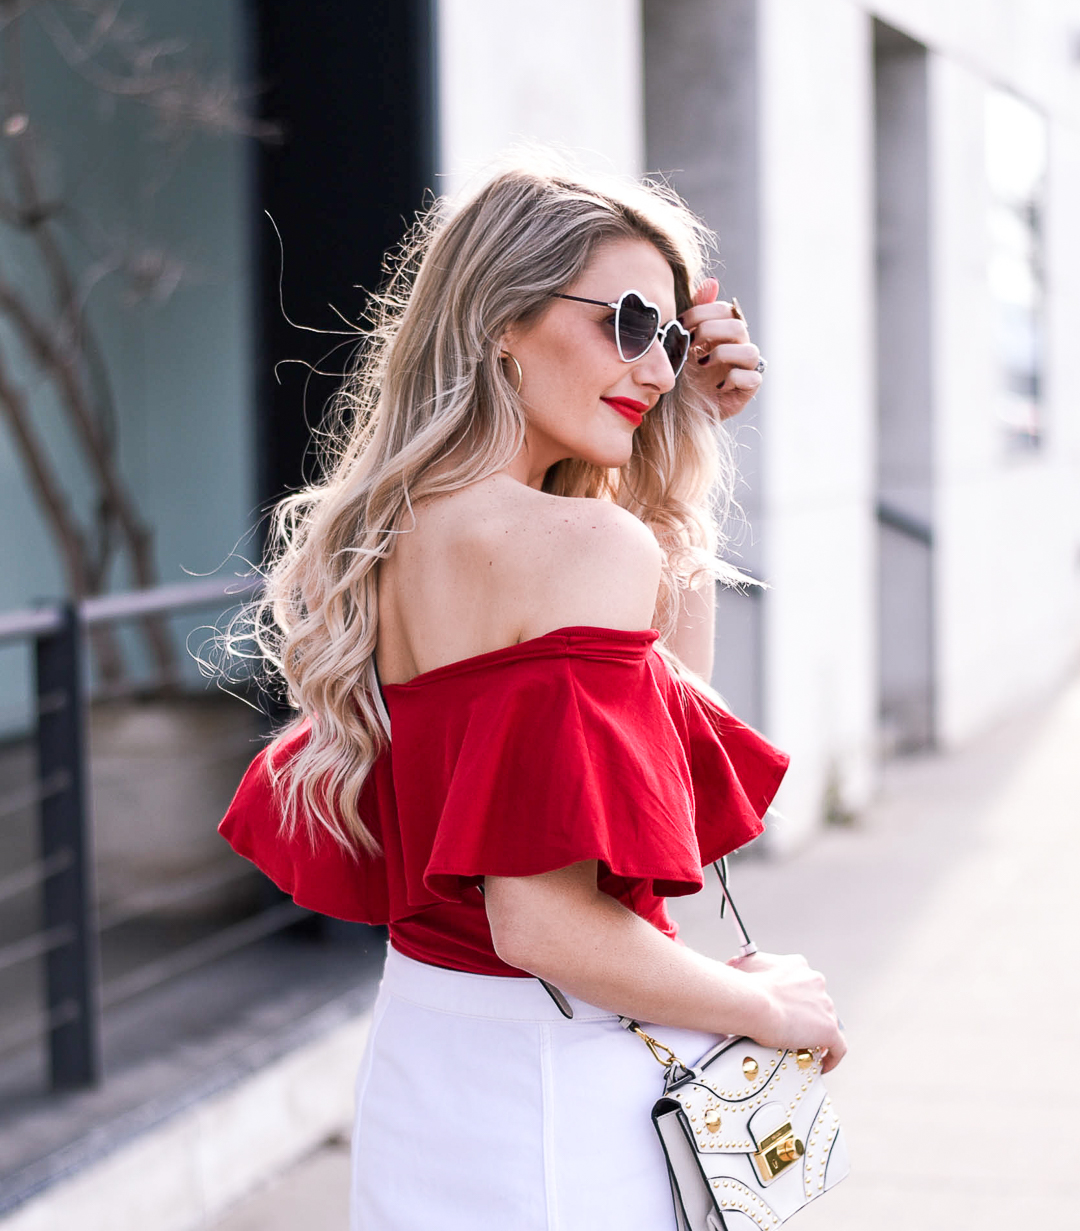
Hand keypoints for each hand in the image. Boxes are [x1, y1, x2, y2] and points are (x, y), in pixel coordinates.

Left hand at [679, 278, 763, 421]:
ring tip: (702, 364)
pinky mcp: (748, 390)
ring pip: (751, 351)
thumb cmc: (683, 374)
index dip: (702, 313)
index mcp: (724, 332)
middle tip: (690, 344)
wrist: (682, 410)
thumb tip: (711, 282)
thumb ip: (695, 314)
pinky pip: (753, 378)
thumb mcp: (683, 343)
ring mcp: (746, 368)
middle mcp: (738, 347)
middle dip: (710, 331)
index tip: (681, 324)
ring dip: (723, 354)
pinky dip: (734, 379)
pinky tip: (716, 386)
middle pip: (738, 327)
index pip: (725, 310)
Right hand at [727, 950, 846, 1072]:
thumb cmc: (746, 985)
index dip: (796, 997)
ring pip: (825, 1022)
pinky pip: (838, 1047)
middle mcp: (815, 981)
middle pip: (816, 1001)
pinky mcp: (828, 1028)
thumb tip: (735, 965)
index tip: (786, 1008)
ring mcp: (825, 1005)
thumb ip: (748, 965)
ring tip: (799, 1048)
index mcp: (798, 966)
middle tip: (788, 1029)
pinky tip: (822, 1064)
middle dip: (805, 1015)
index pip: (803, 982)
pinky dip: (832, 1056)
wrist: (753, 1002)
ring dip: (815, 1034)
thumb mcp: (744, 964)